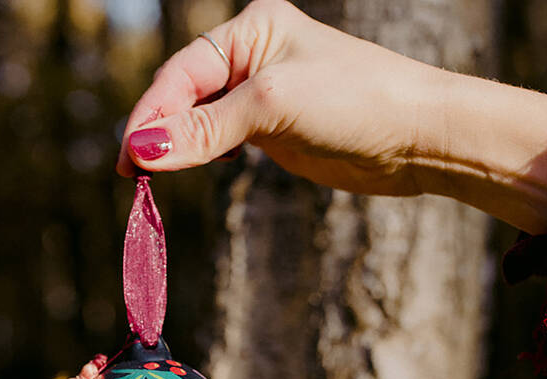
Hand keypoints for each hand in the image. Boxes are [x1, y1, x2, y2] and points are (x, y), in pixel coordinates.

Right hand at [116, 0, 441, 196]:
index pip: (181, 74)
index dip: (151, 116)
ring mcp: (263, 96)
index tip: (128, 158)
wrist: (418, 137)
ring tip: (150, 179)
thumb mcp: (272, 107)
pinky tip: (197, 167)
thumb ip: (206, 129)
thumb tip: (142, 151)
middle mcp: (253, 57)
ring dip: (178, 148)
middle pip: (185, 96)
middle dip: (158, 133)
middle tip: (131, 175)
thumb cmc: (355, 101)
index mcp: (251, 30)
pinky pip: (223, 141)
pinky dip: (205, 156)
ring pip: (201, 122)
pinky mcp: (276, 130)